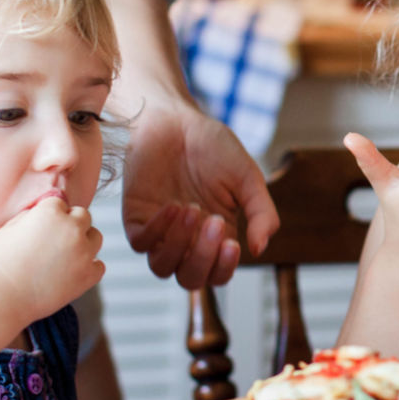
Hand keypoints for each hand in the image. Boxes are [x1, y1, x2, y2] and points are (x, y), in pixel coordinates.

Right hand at [0, 197, 104, 321]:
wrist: (3, 296)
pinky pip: (99, 265)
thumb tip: (41, 211)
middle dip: (72, 225)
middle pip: (84, 216)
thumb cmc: (0, 262)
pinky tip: (73, 273)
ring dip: (84, 243)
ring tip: (65, 256)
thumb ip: (29, 215)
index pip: (61, 204)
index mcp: (51, 212)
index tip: (42, 229)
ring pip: (96, 238)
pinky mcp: (88, 275)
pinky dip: (89, 268)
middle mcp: (72, 228)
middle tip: (56, 242)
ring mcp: (83, 252)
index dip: (51, 216)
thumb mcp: (8, 228)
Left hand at [122, 104, 277, 288]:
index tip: (233, 244)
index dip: (224, 268)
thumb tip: (260, 248)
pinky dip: (157, 230)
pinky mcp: (136, 218)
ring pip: (162, 267)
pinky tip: (171, 204)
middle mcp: (187, 240)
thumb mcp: (248, 178)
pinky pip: (141, 243)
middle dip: (203, 257)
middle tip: (214, 221)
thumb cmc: (213, 147)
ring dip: (178, 244)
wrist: (175, 120)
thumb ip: (262, 213)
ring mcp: (159, 232)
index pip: (218, 274)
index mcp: (216, 236)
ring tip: (190, 208)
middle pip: (190, 279)